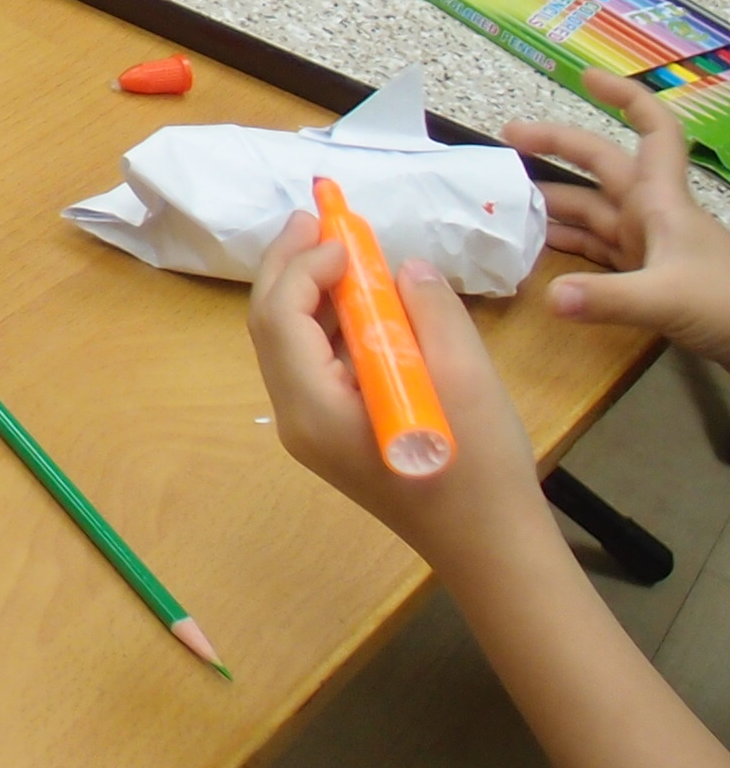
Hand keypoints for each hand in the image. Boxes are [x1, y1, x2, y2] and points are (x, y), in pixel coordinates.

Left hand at [249, 208, 550, 572]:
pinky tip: (358, 298)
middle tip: (316, 219)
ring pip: (288, 342)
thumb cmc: (482, 470)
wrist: (494, 548)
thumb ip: (428, 312)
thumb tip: (401, 267)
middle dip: (290, 266)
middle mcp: (297, 419)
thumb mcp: (465, 379)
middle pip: (272, 326)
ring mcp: (310, 428)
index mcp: (315, 410)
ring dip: (307, 291)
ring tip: (336, 246)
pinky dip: (327, 324)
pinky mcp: (332, 431)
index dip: (303, 267)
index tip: (343, 237)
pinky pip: (313, 363)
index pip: (280, 319)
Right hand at [508, 73, 729, 364]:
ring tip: (504, 198)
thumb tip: (551, 297)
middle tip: (506, 140)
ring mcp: (648, 245)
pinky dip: (567, 243)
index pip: (653, 132)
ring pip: (594, 210)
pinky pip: (596, 248)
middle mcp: (652, 214)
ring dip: (554, 202)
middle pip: (604, 166)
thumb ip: (609, 298)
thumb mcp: (668, 298)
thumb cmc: (725, 304)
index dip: (625, 98)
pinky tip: (535, 246)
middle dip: (558, 147)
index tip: (587, 78)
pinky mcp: (646, 276)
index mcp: (662, 201)